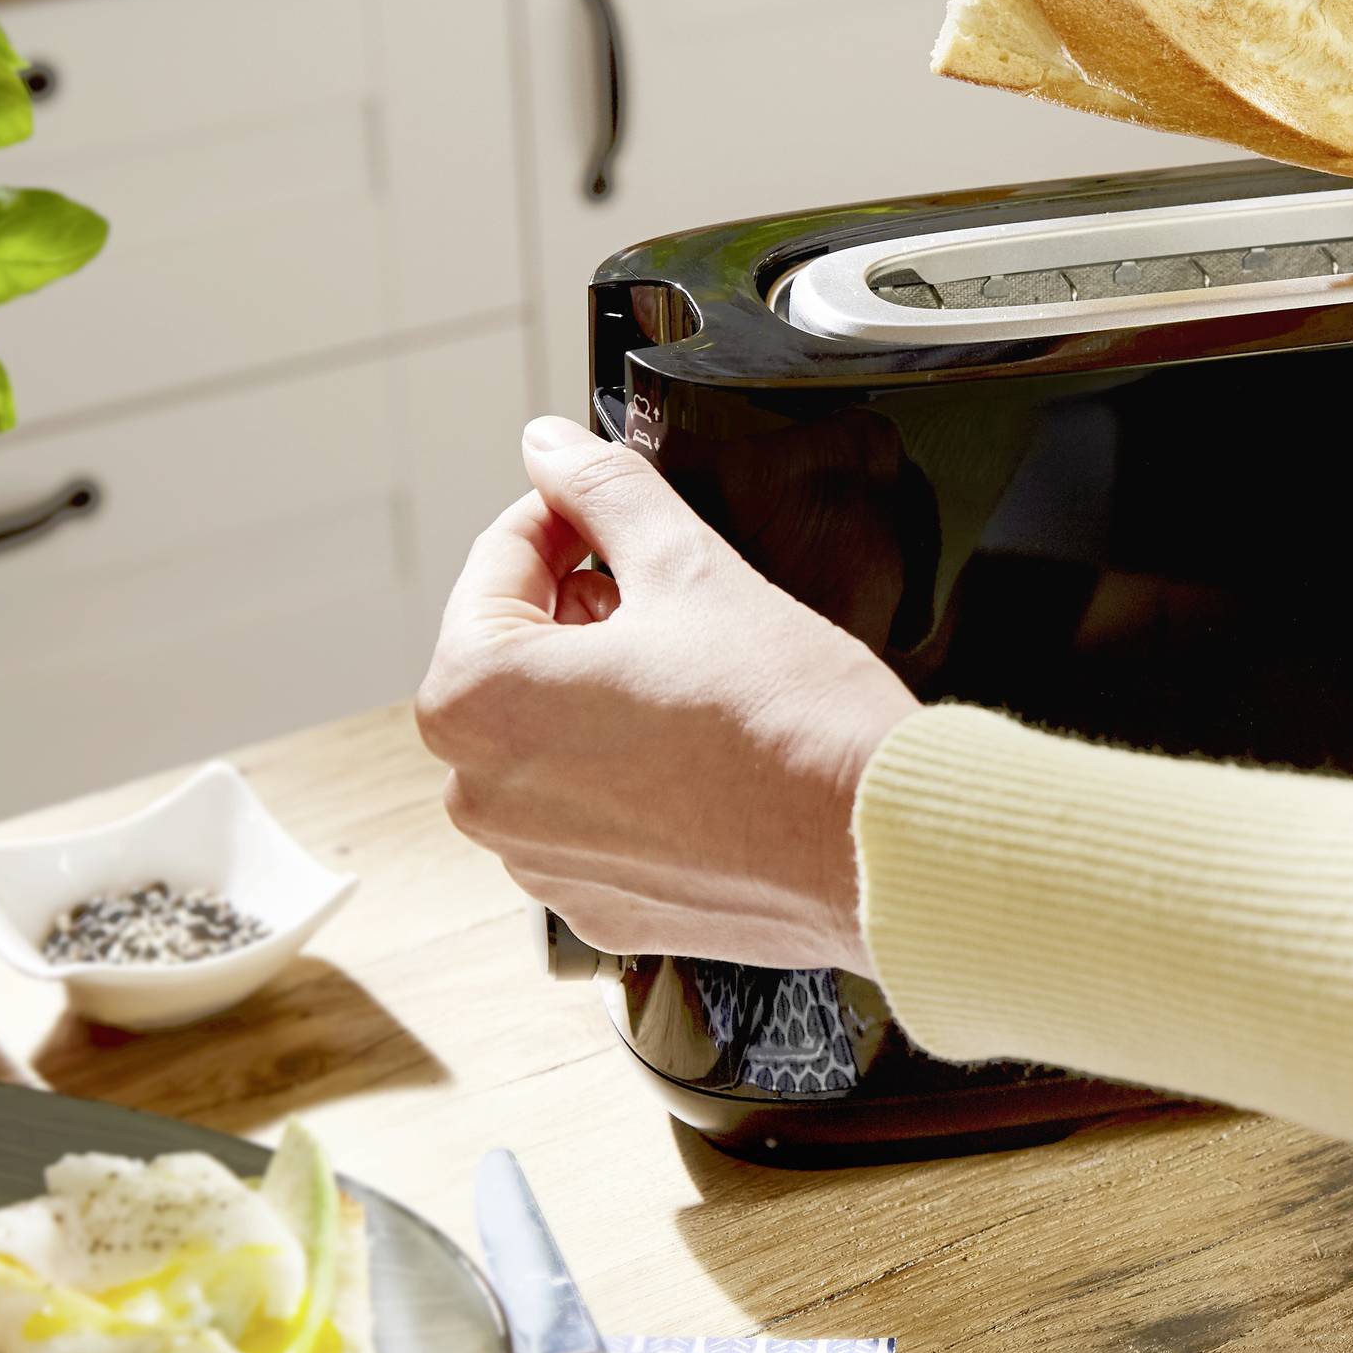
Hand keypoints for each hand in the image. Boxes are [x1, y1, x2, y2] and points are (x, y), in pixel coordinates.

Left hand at [416, 417, 917, 974]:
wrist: (876, 841)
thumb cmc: (787, 714)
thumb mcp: (691, 567)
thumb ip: (605, 492)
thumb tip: (550, 446)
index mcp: (476, 697)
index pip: (499, 563)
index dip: (566, 519)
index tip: (615, 513)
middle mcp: (482, 793)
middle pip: (514, 657)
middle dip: (579, 610)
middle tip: (668, 591)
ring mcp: (538, 862)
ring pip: (550, 739)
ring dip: (600, 693)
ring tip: (694, 674)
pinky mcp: (599, 906)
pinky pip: (591, 816)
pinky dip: (630, 776)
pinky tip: (703, 751)